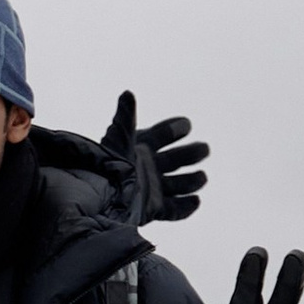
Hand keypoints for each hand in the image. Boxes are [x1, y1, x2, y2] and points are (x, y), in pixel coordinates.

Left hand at [100, 92, 208, 225]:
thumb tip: (127, 92)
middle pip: (175, 160)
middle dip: (191, 154)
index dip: (174, 129)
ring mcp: (150, 189)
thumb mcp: (118, 141)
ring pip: (178, 184)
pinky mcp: (151, 209)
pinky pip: (173, 210)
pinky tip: (196, 201)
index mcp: (139, 149)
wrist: (99, 201)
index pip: (161, 135)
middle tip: (204, 150)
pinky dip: (185, 207)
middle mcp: (146, 168)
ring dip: (192, 181)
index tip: (186, 125)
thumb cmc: (107, 168)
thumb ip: (125, 118)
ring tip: (202, 178)